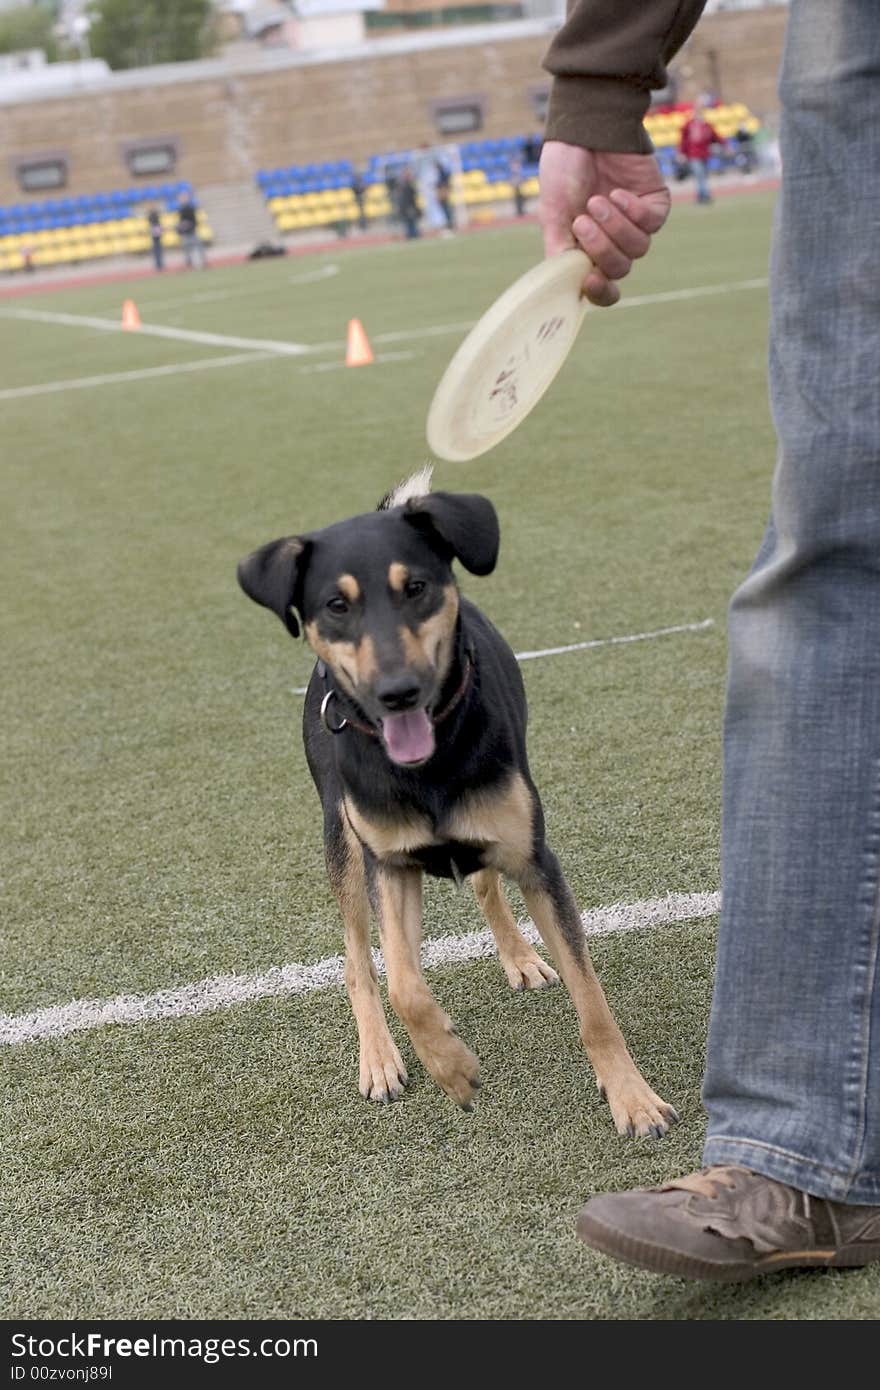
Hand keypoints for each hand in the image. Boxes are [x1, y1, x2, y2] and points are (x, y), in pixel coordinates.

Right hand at [538, 141, 670, 305]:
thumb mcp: (554, 215)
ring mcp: (635, 223)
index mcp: (588, 249)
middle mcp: (614, 240)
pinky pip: (652, 223)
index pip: (603, 287)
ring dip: (616, 226)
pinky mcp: (655, 203)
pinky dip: (633, 211)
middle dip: (601, 248)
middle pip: (620, 268)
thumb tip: (569, 286)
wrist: (584, 128)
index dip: (601, 292)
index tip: (590, 280)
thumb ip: (561, 252)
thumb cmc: (564, 169)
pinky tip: (618, 192)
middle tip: (583, 221)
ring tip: (598, 201)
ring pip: (638, 248)